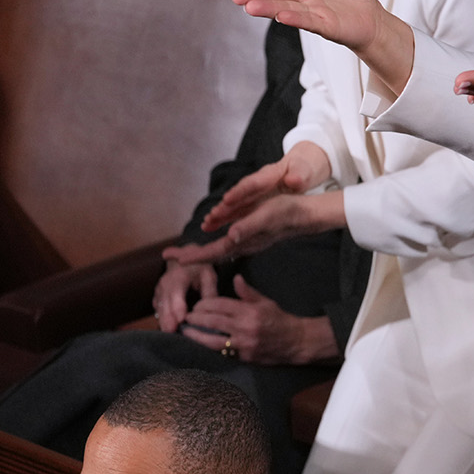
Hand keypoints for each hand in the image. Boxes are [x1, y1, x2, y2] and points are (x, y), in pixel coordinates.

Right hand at [153, 260, 216, 332]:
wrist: (183, 259)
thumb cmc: (198, 267)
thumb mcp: (208, 274)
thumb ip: (209, 290)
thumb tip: (212, 307)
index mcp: (178, 276)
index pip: (176, 292)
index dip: (178, 306)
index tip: (181, 318)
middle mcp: (165, 284)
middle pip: (165, 303)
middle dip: (168, 318)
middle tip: (171, 331)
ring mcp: (159, 291)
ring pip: (160, 308)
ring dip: (163, 321)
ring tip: (168, 333)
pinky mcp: (158, 297)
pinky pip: (158, 309)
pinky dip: (162, 319)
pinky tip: (166, 329)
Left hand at [164, 190, 344, 265]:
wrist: (306, 216)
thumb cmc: (288, 213)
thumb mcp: (267, 216)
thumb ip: (248, 227)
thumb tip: (230, 236)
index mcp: (244, 241)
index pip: (213, 252)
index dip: (194, 256)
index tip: (174, 260)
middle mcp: (242, 245)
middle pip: (211, 254)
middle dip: (190, 255)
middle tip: (167, 256)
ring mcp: (246, 242)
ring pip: (217, 250)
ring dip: (199, 251)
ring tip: (182, 252)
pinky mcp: (251, 237)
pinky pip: (226, 245)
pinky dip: (213, 245)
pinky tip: (210, 241)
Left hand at [179, 276, 340, 364]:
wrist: (296, 342)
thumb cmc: (280, 320)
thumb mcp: (266, 302)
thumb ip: (247, 292)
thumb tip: (235, 277)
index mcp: (249, 311)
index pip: (220, 304)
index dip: (205, 304)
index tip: (197, 305)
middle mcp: (245, 327)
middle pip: (213, 321)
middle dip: (196, 318)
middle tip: (186, 317)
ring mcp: (244, 344)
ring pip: (213, 340)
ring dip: (196, 335)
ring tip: (185, 331)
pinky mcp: (244, 357)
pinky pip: (222, 352)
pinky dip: (209, 348)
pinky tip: (200, 345)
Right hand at [201, 143, 332, 234]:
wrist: (303, 164)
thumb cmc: (304, 167)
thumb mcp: (304, 169)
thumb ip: (299, 175)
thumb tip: (294, 181)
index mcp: (271, 173)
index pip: (254, 183)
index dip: (240, 192)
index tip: (227, 200)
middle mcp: (259, 181)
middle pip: (240, 193)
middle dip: (225, 206)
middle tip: (211, 217)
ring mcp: (256, 190)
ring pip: (236, 202)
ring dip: (222, 213)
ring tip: (207, 224)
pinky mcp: (255, 198)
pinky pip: (239, 208)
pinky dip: (227, 216)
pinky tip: (213, 226)